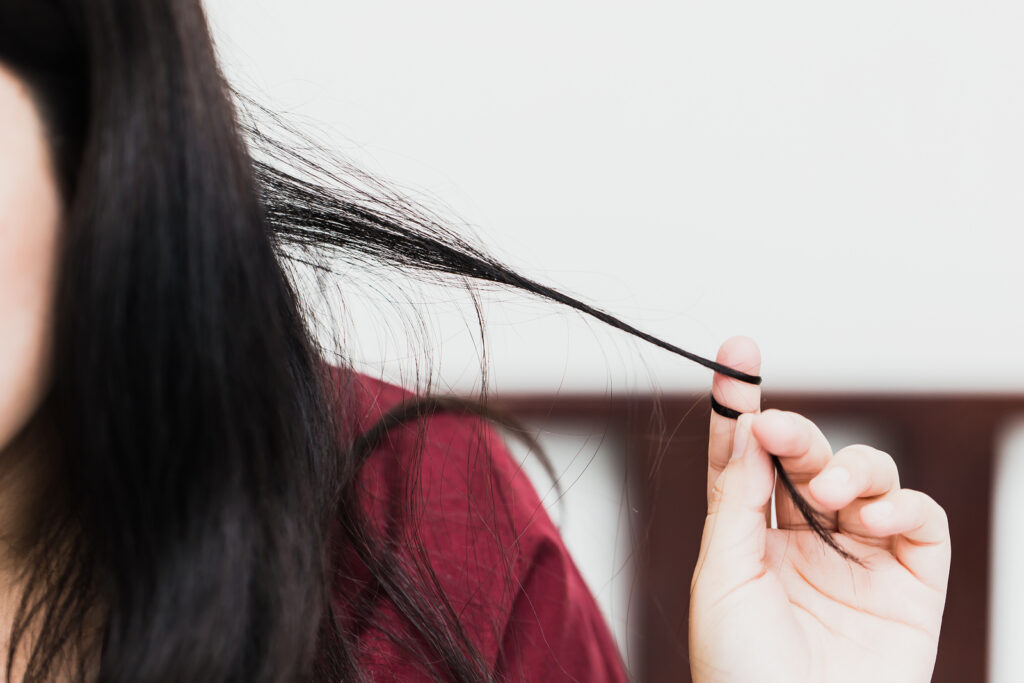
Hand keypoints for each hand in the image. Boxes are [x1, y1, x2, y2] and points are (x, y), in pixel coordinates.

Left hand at [689, 337, 950, 682]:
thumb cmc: (742, 672)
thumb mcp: (722, 579)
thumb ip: (737, 501)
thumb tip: (747, 431)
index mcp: (750, 540)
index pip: (746, 459)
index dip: (741, 406)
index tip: (737, 352)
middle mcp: (805, 542)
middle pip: (805, 459)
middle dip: (795, 433)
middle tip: (777, 427)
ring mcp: (860, 559)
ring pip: (867, 476)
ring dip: (849, 467)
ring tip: (828, 491)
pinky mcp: (912, 583)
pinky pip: (919, 518)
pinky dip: (898, 504)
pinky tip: (866, 519)